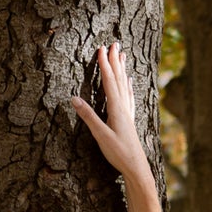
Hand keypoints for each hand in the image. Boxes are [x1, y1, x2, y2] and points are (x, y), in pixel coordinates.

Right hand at [71, 43, 158, 198]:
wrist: (137, 168)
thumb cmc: (119, 154)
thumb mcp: (101, 136)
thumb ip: (88, 117)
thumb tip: (74, 99)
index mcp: (116, 109)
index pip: (109, 82)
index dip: (104, 64)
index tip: (101, 48)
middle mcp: (124, 108)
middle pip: (119, 79)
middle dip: (115, 61)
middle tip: (114, 43)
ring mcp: (128, 113)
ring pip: (125, 86)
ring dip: (122, 70)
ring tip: (122, 55)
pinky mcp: (129, 120)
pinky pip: (128, 97)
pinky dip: (127, 86)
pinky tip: (129, 82)